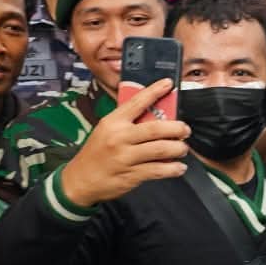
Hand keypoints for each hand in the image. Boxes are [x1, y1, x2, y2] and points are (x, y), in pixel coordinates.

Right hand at [57, 79, 190, 207]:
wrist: (80, 180)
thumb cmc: (95, 154)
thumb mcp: (105, 130)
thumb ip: (127, 123)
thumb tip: (155, 116)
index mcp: (113, 122)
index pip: (137, 102)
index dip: (155, 91)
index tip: (169, 84)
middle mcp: (120, 137)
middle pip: (156, 128)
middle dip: (176, 128)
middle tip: (185, 130)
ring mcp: (126, 157)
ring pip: (160, 149)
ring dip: (177, 148)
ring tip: (183, 149)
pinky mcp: (131, 175)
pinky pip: (158, 170)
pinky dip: (173, 169)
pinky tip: (178, 167)